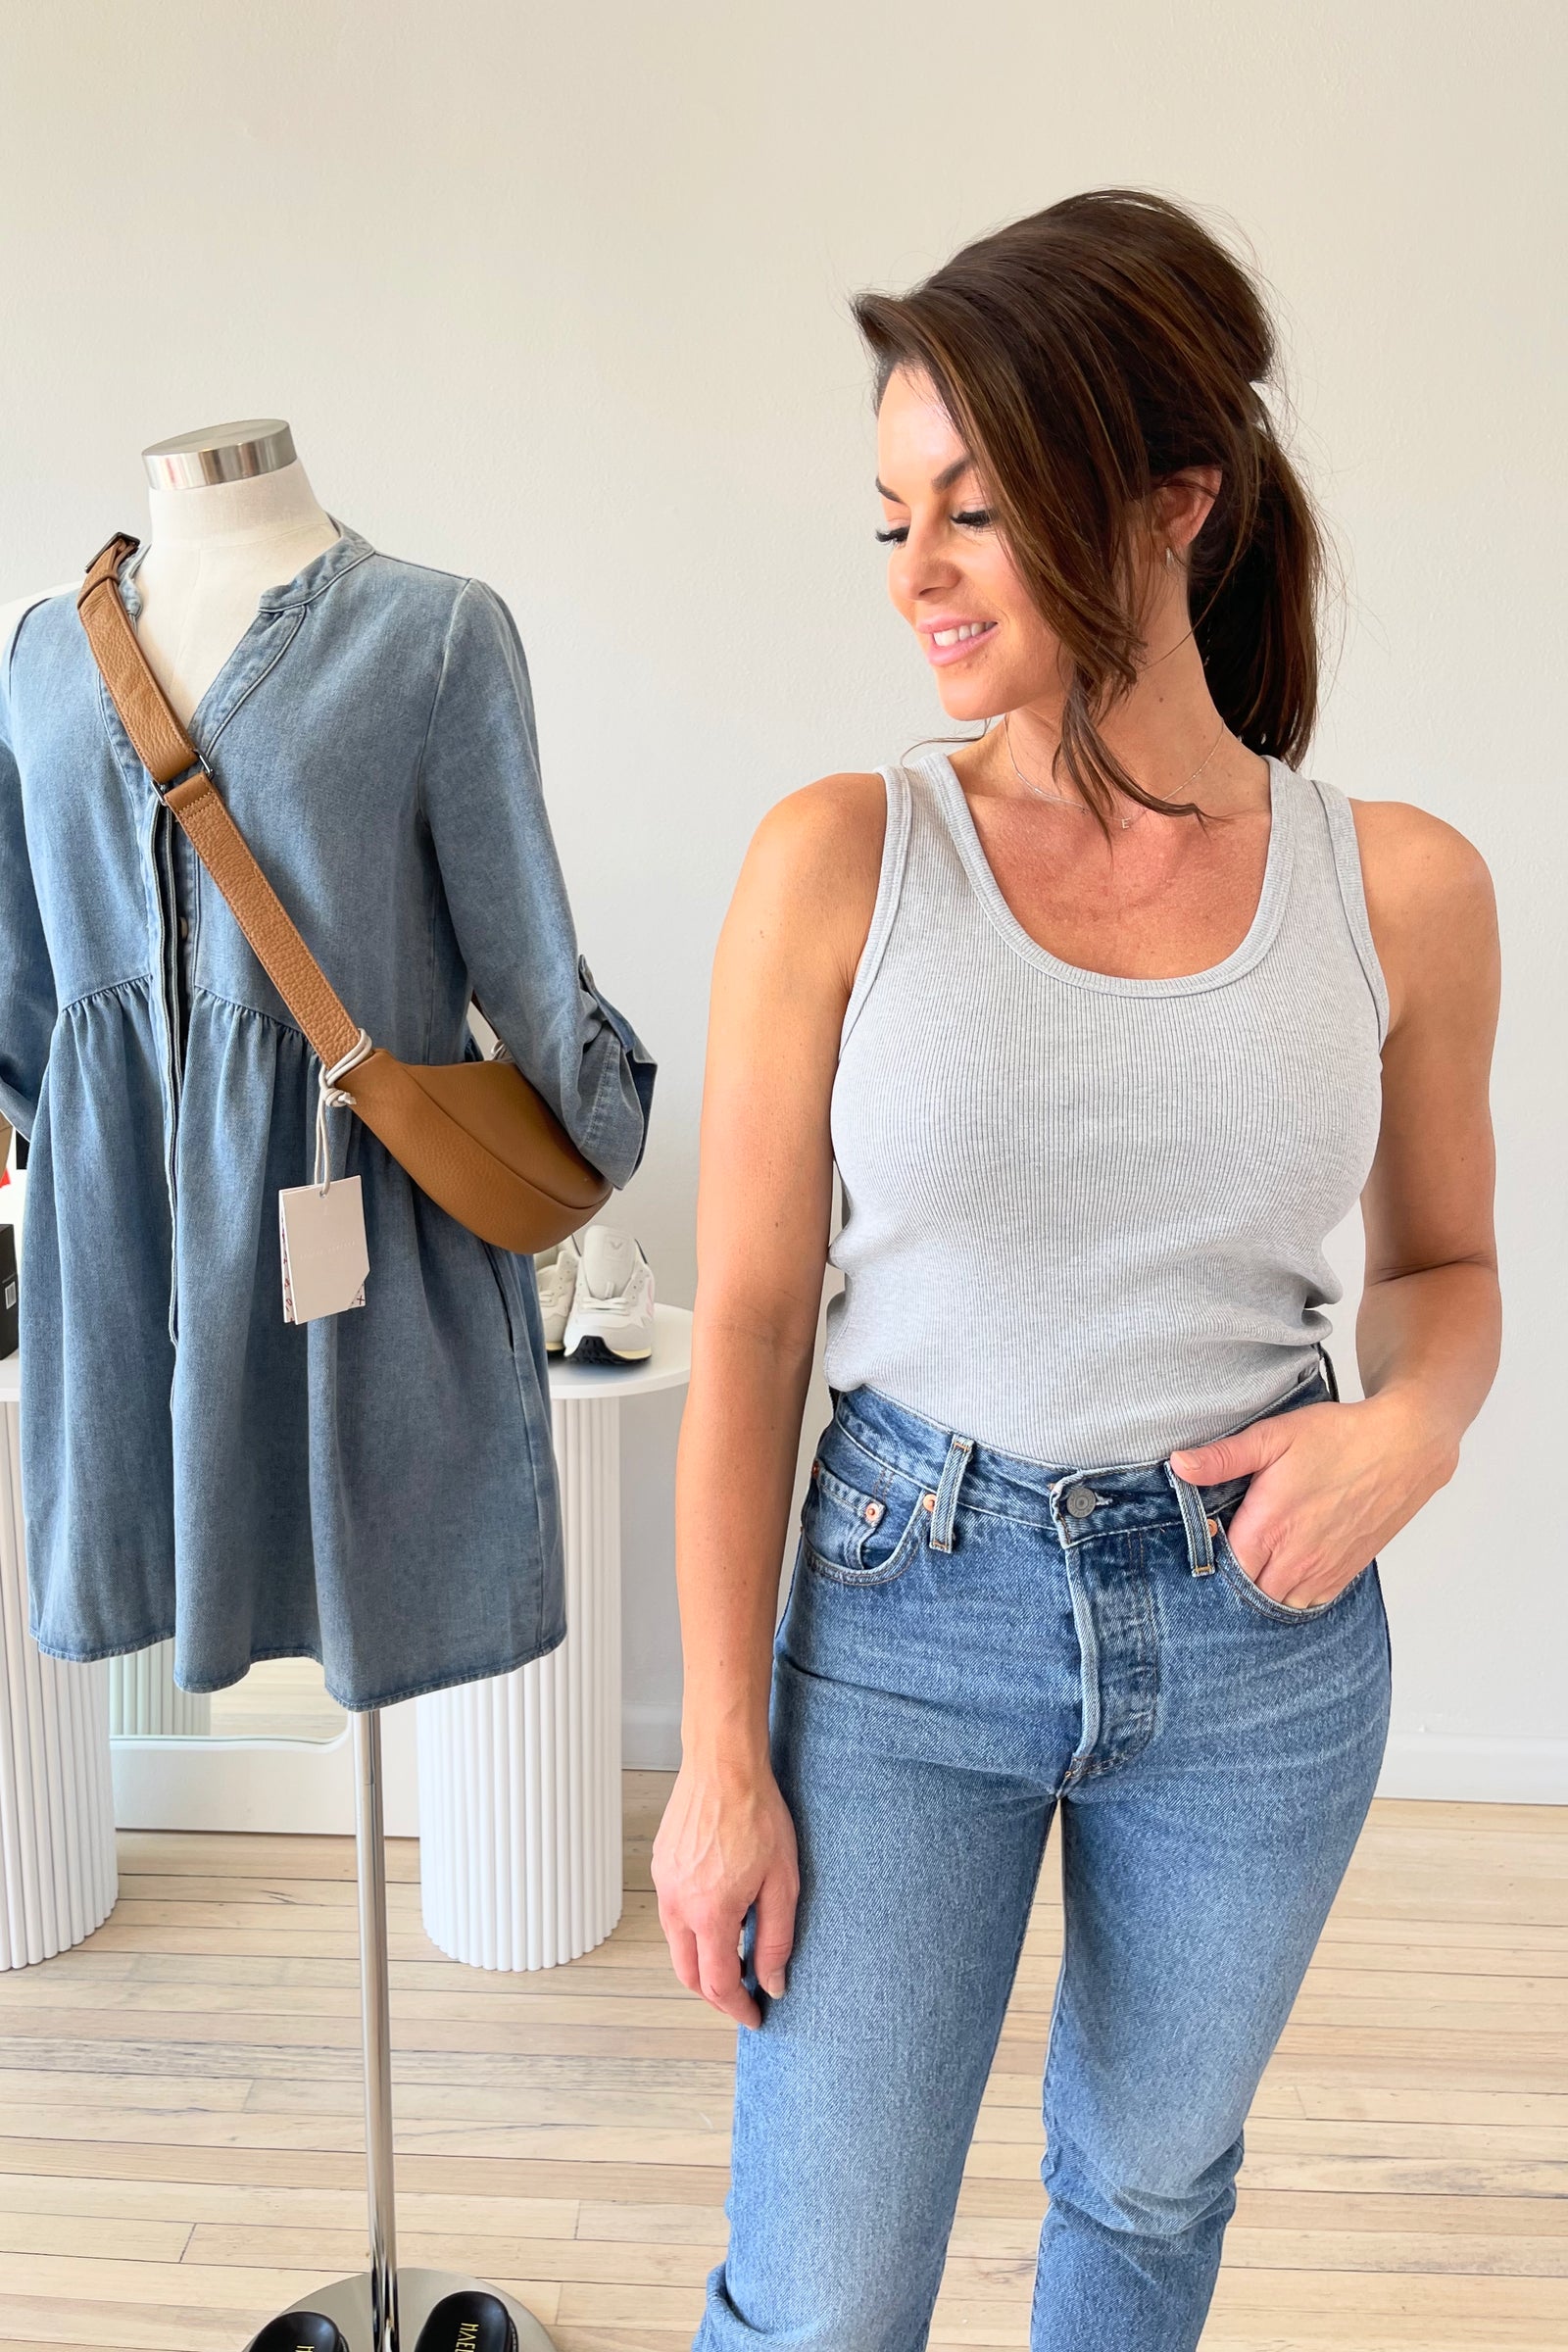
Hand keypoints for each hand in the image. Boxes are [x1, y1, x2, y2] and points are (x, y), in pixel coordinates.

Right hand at [651, 1755, 798, 2030]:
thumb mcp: (782, 1882)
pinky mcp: (660, 1865)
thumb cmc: (757, 1816)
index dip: (737, 2008)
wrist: (723, 1765)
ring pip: (676, 1944)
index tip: (756, 2016)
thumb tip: (773, 1983)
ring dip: (701, 1962)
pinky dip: (691, 1930)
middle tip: (744, 1997)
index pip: (717, 1984)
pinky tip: (717, 1917)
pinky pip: (671, 1913)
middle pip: (688, 1973)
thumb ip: (775, 1939)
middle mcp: (677, 1904)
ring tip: (734, 1958)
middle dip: (715, 1994)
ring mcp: (663, 1883)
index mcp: (709, 1913)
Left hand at [1168, 1391, 1457, 1610]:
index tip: (1213, 1534)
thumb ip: (1223, 1458)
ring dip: (1263, 1588)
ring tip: (1258, 1560)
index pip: (1221, 1567)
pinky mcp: (1346, 1573)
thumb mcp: (1273, 1436)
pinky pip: (1309, 1603)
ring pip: (1278, 1602)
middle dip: (1234, 1575)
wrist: (1404, 1447)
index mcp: (1268, 1527)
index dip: (1210, 1555)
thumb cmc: (1338, 1438)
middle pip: (1247, 1591)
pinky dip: (1293, 1594)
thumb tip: (1178, 1465)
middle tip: (1233, 1548)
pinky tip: (1288, 1568)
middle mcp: (1294, 1559)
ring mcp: (1323, 1571)